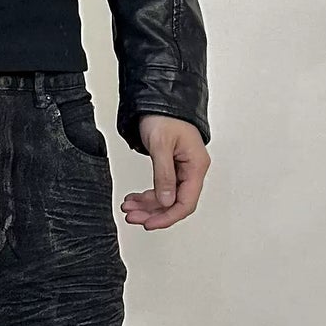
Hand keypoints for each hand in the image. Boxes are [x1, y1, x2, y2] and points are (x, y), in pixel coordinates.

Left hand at [120, 115, 210, 230]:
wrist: (158, 101)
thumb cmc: (164, 116)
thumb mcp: (161, 145)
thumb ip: (164, 175)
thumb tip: (166, 200)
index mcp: (196, 165)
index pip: (186, 202)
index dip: (167, 217)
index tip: (149, 223)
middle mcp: (192, 170)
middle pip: (175, 203)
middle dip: (153, 213)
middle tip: (132, 217)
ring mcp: (182, 169)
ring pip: (166, 198)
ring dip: (147, 206)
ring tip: (128, 208)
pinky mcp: (172, 167)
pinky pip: (162, 188)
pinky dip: (147, 196)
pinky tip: (134, 198)